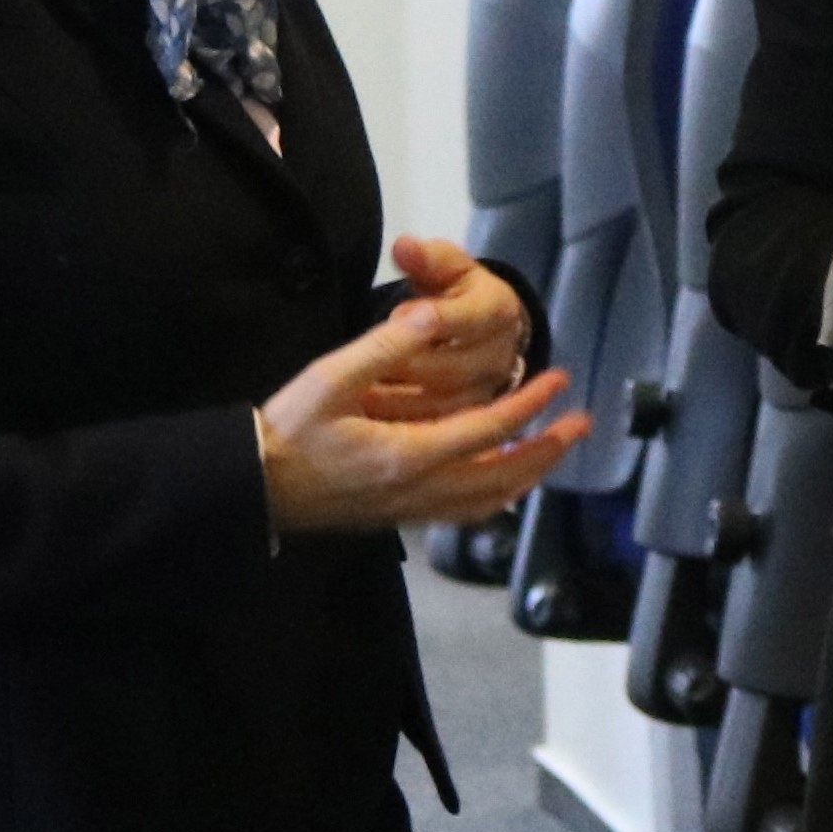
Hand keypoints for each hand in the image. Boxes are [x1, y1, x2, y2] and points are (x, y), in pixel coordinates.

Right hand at [258, 297, 584, 534]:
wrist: (251, 486)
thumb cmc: (286, 430)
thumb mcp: (330, 376)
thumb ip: (385, 346)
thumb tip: (433, 314)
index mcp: (407, 454)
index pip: (489, 429)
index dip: (531, 403)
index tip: (560, 379)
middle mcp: (418, 490)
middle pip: (504, 476)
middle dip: (547, 449)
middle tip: (581, 424)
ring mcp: (410, 510)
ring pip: (488, 501)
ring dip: (527, 475)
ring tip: (552, 452)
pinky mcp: (399, 517)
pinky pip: (463, 513)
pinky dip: (495, 497)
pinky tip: (503, 484)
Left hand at [335, 236, 529, 422]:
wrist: (478, 328)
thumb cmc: (454, 292)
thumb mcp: (443, 266)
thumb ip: (427, 258)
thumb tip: (405, 247)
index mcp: (499, 311)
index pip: (469, 318)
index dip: (434, 319)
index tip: (397, 315)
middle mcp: (501, 355)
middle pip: (454, 369)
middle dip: (408, 366)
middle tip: (368, 365)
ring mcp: (488, 392)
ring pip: (443, 404)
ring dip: (400, 400)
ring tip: (360, 393)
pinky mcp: (472, 421)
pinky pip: (437, 429)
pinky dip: (402, 423)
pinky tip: (370, 415)